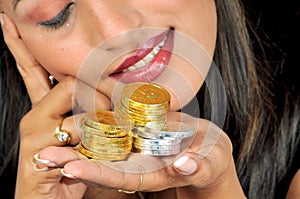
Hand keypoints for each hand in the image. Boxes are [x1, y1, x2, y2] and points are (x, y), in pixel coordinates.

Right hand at [1, 13, 107, 197]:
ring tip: (113, 138)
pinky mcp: (38, 155)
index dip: (20, 46)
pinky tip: (95, 153)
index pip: (31, 69)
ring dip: (104, 126)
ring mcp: (34, 135)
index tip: (7, 21)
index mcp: (42, 107)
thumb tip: (108, 94)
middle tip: (120, 106)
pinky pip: (77, 139)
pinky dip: (95, 146)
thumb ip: (86, 112)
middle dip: (103, 94)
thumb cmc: (66, 165)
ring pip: (81, 112)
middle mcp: (35, 115)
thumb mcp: (77, 134)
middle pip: (72, 84)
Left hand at [38, 117, 245, 198]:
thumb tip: (184, 164)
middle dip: (73, 161)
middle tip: (43, 154)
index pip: (121, 176)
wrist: (207, 148)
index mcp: (153, 173)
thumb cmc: (211, 159)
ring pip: (103, 145)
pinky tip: (76, 111)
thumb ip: (198, 166)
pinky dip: (95, 121)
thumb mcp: (210, 163)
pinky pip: (113, 126)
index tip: (70, 169)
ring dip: (76, 142)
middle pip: (102, 164)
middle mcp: (138, 163)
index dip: (97, 173)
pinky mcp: (137, 132)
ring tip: (47, 136)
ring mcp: (135, 147)